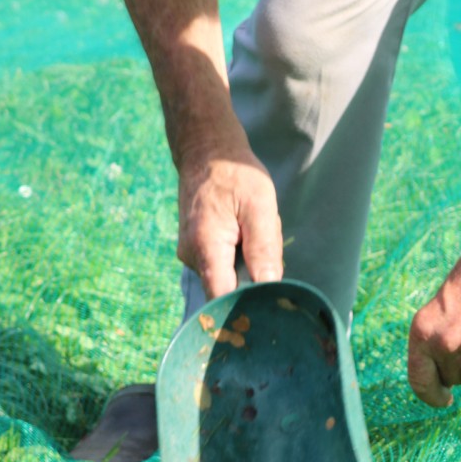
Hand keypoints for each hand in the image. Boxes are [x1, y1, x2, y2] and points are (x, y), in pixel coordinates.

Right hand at [176, 139, 283, 299]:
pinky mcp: (196, 252)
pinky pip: (224, 266)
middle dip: (254, 279)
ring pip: (229, 277)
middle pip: (229, 290)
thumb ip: (263, 249)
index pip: (222, 298)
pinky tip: (245, 232)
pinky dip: (241, 255)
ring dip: (250, 264)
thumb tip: (269, 287)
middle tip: (266, 244)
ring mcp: (191, 255)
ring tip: (254, 230)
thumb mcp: (260, 206)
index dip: (244, 309)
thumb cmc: (236, 174)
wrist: (206, 151)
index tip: (267, 310)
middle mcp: (192, 256)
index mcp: (206, 246)